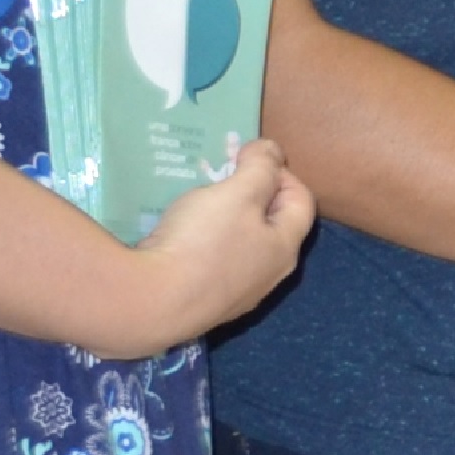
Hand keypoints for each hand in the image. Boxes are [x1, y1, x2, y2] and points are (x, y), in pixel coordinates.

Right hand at [108, 139, 312, 356]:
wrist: (153, 303)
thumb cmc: (203, 242)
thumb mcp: (237, 193)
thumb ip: (260, 168)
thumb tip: (272, 152)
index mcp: (285, 247)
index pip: (301, 201)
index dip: (281, 172)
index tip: (247, 159)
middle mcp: (269, 275)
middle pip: (271, 223)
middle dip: (250, 193)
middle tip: (221, 177)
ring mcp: (237, 293)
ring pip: (240, 244)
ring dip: (225, 218)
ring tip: (198, 200)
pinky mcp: (205, 302)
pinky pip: (212, 262)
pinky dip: (203, 242)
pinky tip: (180, 233)